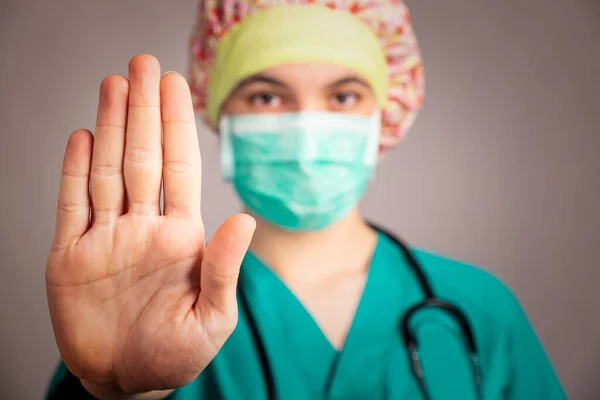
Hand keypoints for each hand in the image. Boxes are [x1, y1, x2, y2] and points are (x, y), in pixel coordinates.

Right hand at [46, 54, 254, 394]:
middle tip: (141, 65)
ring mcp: (106, 239)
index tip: (173, 85)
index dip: (175, 126)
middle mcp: (143, 228)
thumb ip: (224, 268)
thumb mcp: (212, 317)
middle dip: (143, 110)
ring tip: (113, 86)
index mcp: (181, 237)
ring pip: (107, 171)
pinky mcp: (71, 258)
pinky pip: (71, 206)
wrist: (129, 380)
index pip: (179, 168)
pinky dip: (74, 171)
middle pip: (142, 157)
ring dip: (110, 127)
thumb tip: (244, 220)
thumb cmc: (178, 354)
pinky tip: (83, 137)